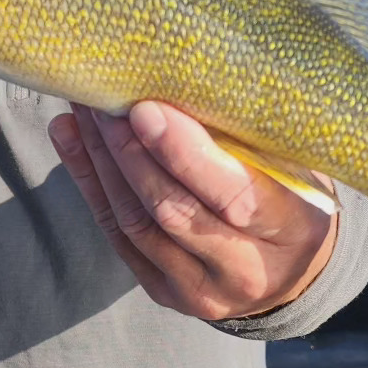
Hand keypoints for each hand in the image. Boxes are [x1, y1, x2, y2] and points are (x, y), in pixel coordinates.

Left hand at [48, 101, 336, 320]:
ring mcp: (198, 289)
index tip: (146, 108)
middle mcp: (244, 269)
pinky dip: (90, 182)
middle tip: (102, 96)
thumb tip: (183, 76)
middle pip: (172, 209)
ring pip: (135, 223)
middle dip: (129, 150)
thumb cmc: (296, 194)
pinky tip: (71, 137)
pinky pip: (116, 234)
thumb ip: (250, 135)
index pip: (232, 194)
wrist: (294, 270)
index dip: (183, 153)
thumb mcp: (296, 163)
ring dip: (100, 160)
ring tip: (82, 107)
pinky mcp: (163, 291)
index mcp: (290, 229)